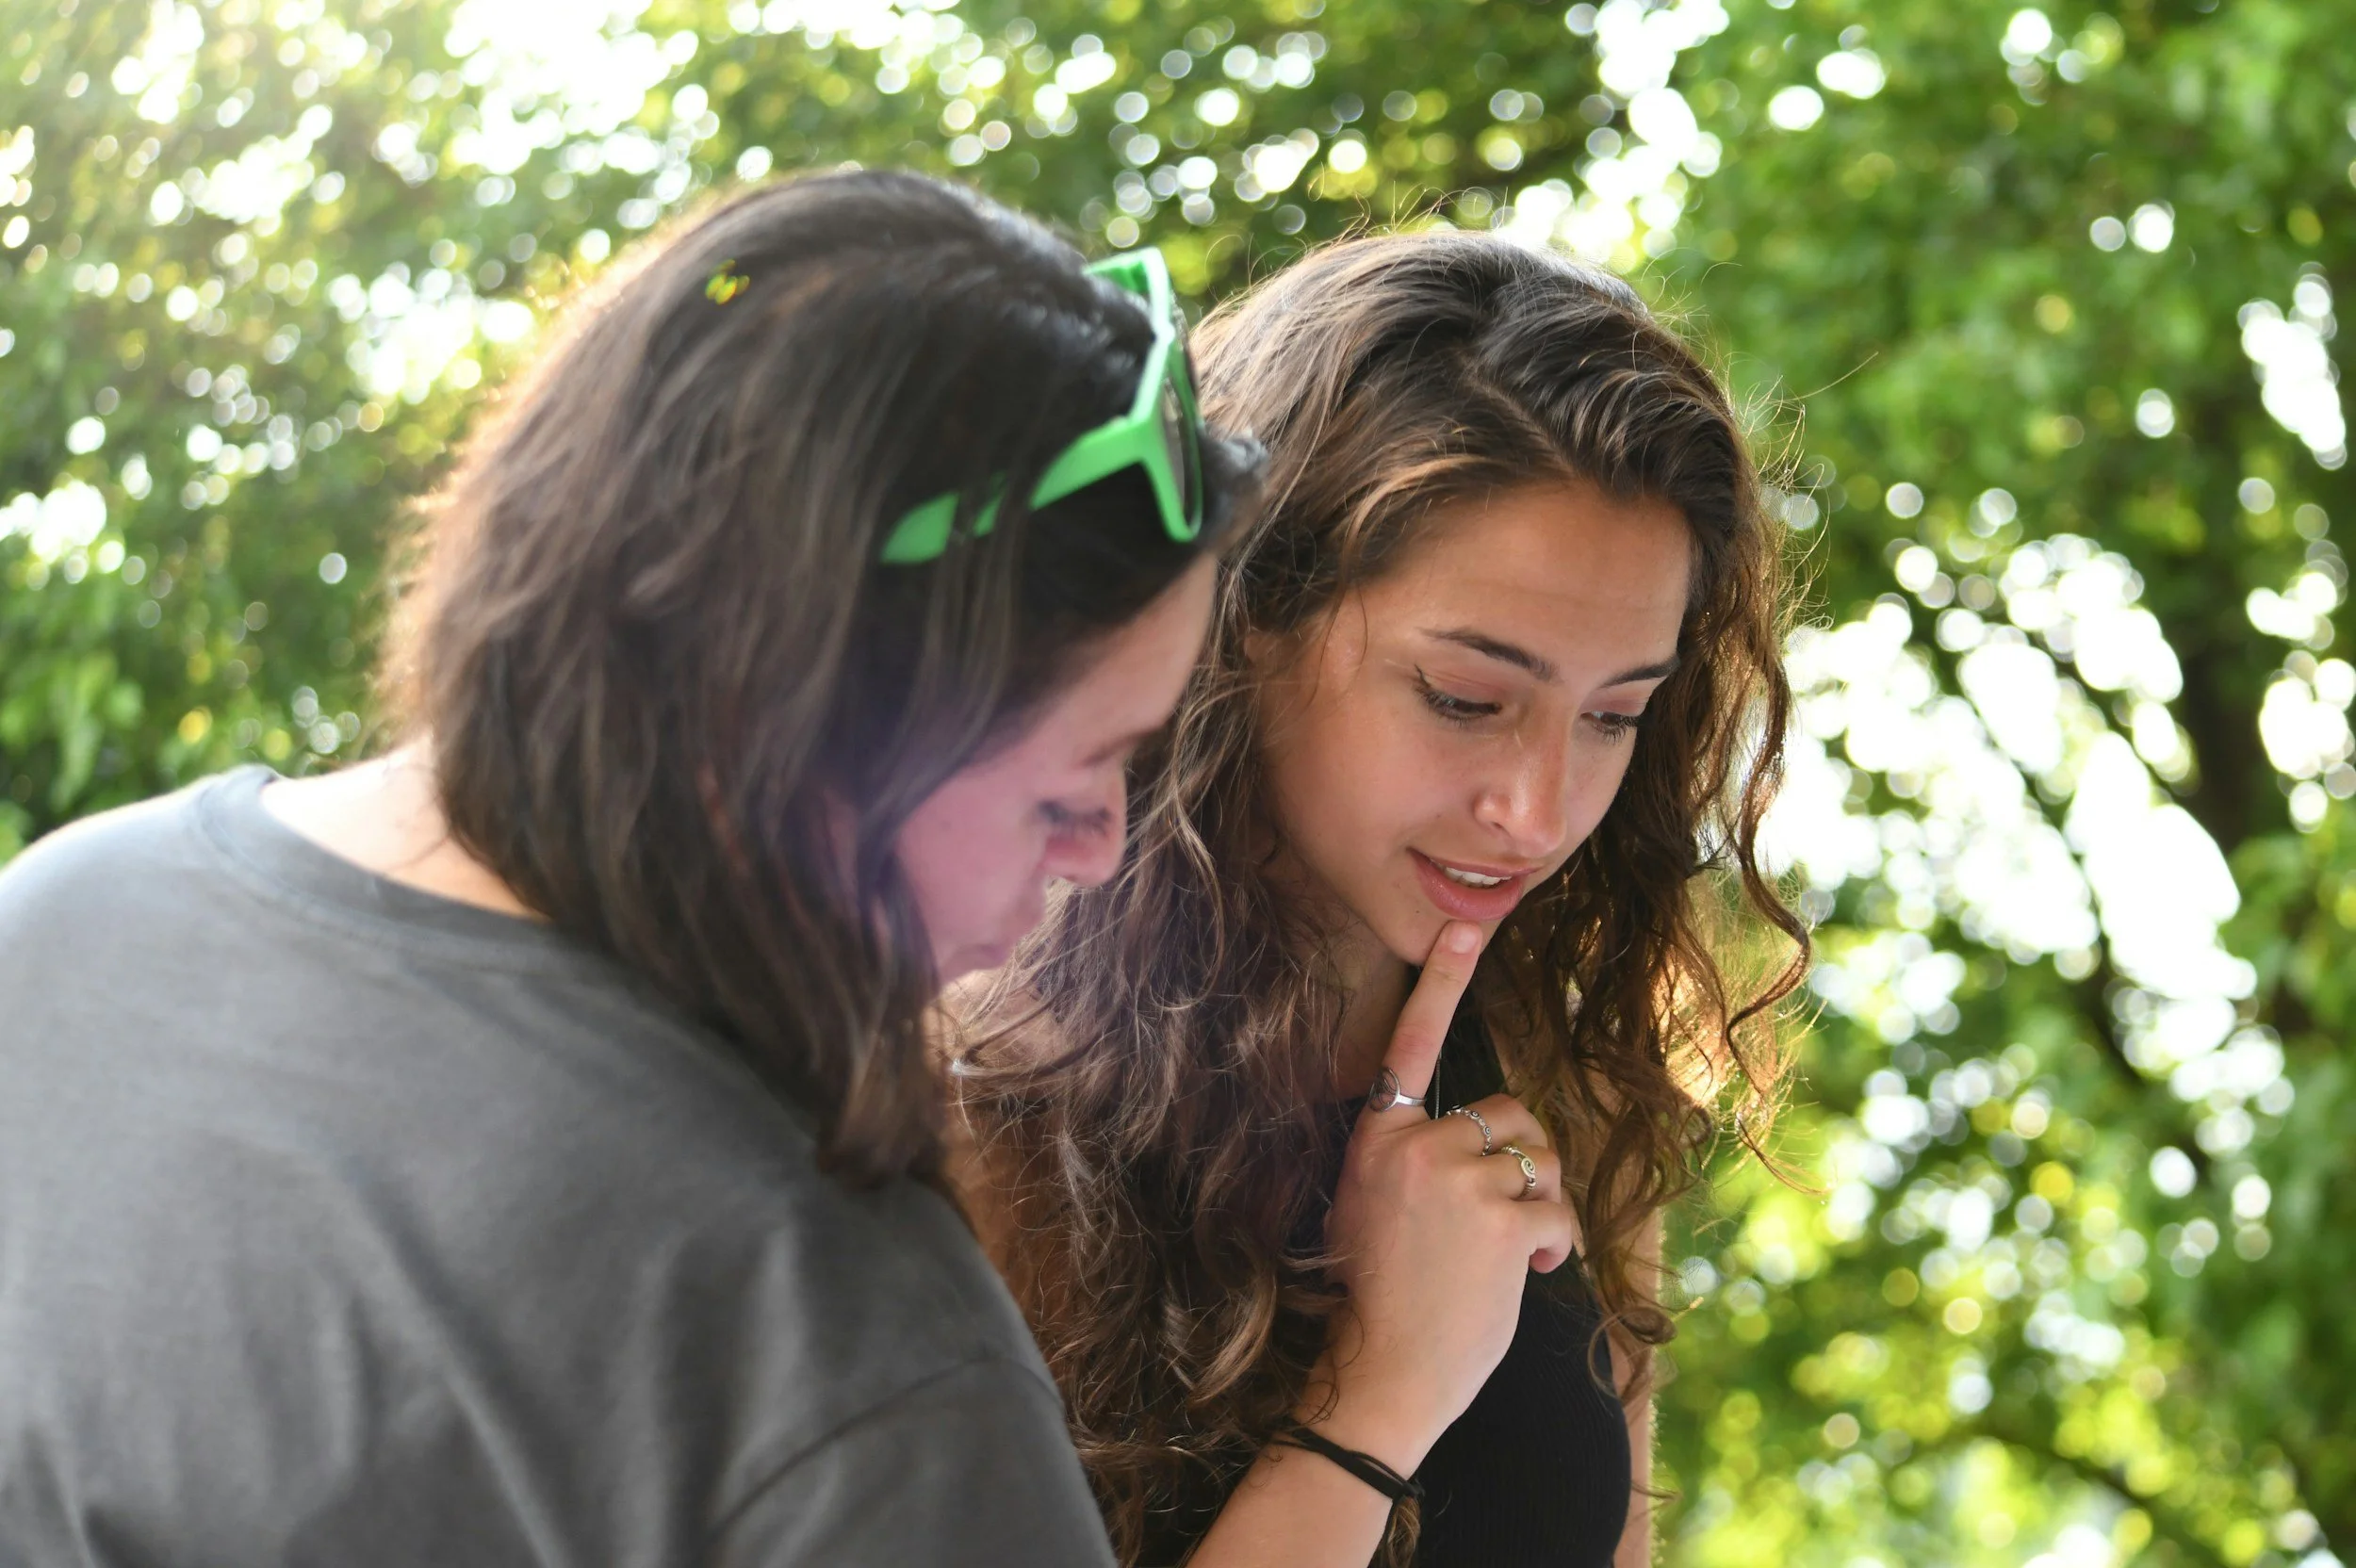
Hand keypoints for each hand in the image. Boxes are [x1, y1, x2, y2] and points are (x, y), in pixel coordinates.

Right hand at [1305, 921, 1581, 1475]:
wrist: (1380, 1376)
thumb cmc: (1379, 1301)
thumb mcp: (1369, 1209)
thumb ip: (1412, 1160)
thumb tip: (1482, 1139)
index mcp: (1376, 1136)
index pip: (1411, 1045)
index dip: (1440, 982)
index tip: (1463, 929)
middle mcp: (1413, 1144)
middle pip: (1508, 1115)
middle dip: (1522, 1162)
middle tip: (1502, 1222)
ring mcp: (1457, 1178)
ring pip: (1540, 1160)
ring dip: (1540, 1207)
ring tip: (1508, 1257)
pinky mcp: (1500, 1218)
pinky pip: (1558, 1212)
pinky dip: (1555, 1248)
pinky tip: (1526, 1278)